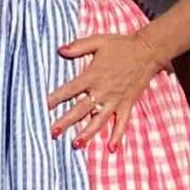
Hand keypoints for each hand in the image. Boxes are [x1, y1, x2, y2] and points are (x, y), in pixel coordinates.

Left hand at [48, 30, 162, 148]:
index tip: (42, 107)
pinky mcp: (127, 104)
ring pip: (99, 120)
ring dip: (87, 133)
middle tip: (53, 133)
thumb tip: (59, 50)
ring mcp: (116, 100)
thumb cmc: (121, 45)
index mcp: (92, 76)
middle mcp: (102, 91)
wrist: (148, 51)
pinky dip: (117, 136)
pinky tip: (111, 148)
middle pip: (80, 109)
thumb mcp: (98, 41)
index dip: (55, 98)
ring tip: (76, 144)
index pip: (69, 90)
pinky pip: (122, 123)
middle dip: (66, 122)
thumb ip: (78, 46)